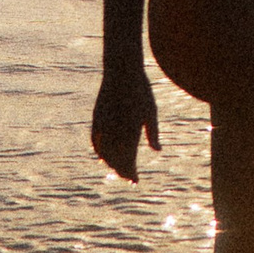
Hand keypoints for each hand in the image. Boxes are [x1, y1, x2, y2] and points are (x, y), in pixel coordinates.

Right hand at [91, 64, 160, 181]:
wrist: (121, 72)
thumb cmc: (141, 91)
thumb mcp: (151, 112)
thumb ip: (153, 133)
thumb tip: (158, 150)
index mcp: (129, 131)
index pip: (128, 160)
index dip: (131, 173)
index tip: (135, 180)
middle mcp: (114, 131)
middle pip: (115, 159)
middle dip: (122, 170)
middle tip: (128, 177)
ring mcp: (103, 125)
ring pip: (104, 152)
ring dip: (110, 163)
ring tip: (118, 169)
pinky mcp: (96, 118)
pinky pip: (95, 141)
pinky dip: (99, 151)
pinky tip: (103, 157)